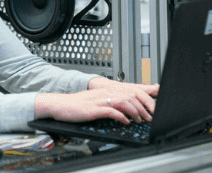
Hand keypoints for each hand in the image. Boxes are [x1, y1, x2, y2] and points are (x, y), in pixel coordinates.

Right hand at [34, 79, 158, 124]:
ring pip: (124, 102)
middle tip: (149, 117)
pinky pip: (112, 112)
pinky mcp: (94, 109)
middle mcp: (105, 92)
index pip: (131, 90)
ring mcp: (99, 100)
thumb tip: (125, 109)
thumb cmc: (77, 105)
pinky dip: (122, 117)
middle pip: (131, 96)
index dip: (144, 99)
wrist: (60, 105)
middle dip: (144, 107)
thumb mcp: (96, 100)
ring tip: (139, 120)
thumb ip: (111, 102)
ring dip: (135, 112)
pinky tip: (126, 122)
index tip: (151, 108)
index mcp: (107, 89)